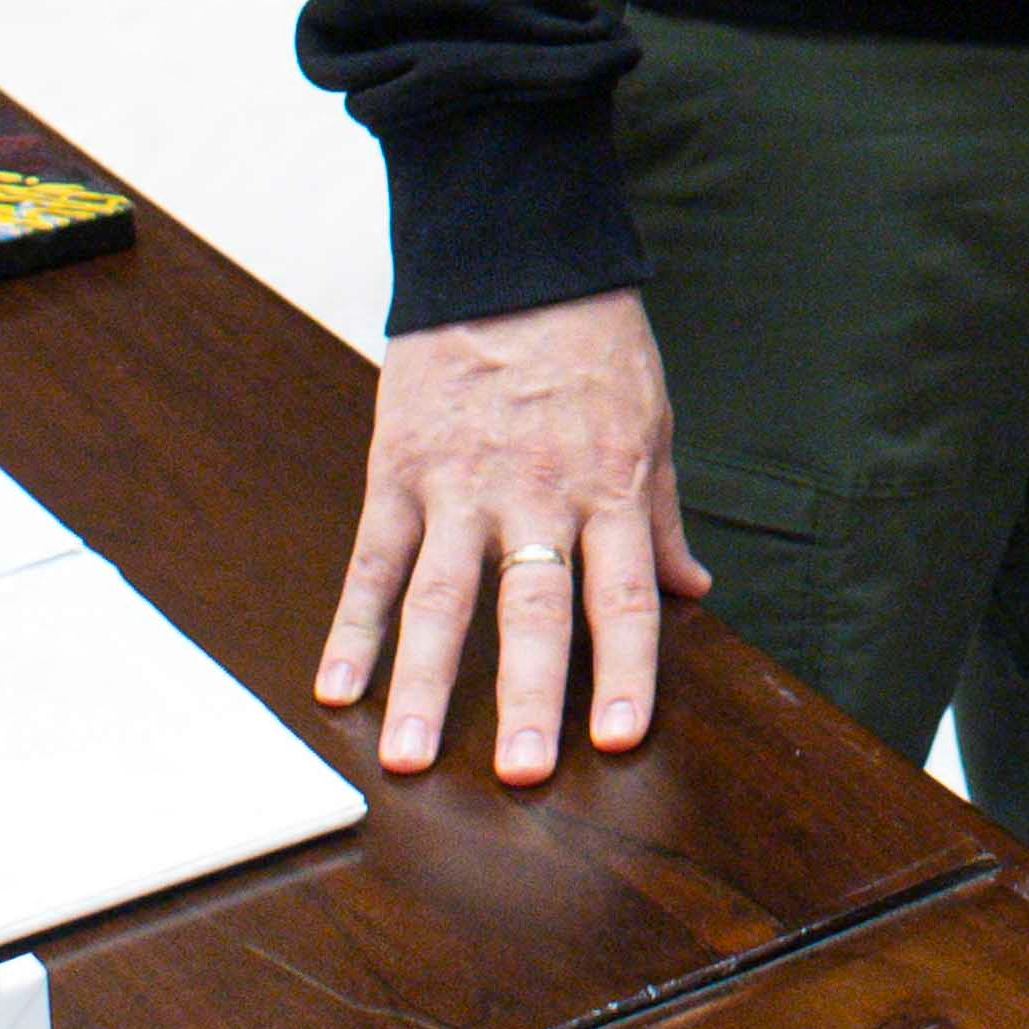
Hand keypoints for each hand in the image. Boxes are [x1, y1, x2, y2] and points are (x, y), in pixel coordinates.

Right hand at [315, 290, 705, 785]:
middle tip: (521, 776)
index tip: (620, 737)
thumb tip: (692, 590)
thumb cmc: (588, 341)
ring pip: (443, 598)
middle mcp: (537, 495)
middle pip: (534, 610)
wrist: (509, 252)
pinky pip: (373, 558)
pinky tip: (336, 684)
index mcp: (610, 487)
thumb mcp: (651, 421)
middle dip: (530, 697)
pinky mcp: (400, 468)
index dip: (624, 669)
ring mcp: (462, 485)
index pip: (622, 595)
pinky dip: (351, 623)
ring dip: (426, 684)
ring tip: (408, 758)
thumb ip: (662, 517)